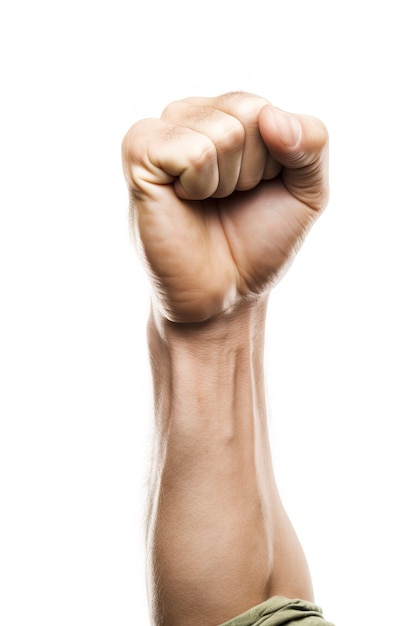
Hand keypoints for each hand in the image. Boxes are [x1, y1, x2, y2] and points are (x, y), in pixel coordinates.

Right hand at [122, 92, 328, 321]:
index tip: (254, 191)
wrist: (222, 293)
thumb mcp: (307, 191)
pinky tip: (183, 201)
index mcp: (227, 114)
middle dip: (253, 170)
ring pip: (224, 134)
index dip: (274, 161)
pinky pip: (193, 153)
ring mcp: (161, 131)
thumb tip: (270, 114)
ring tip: (206, 203)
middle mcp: (191, 115)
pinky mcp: (139, 154)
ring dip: (226, 183)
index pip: (268, 109)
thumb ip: (312, 142)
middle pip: (250, 113)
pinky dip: (200, 186)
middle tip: (229, 200)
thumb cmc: (256, 241)